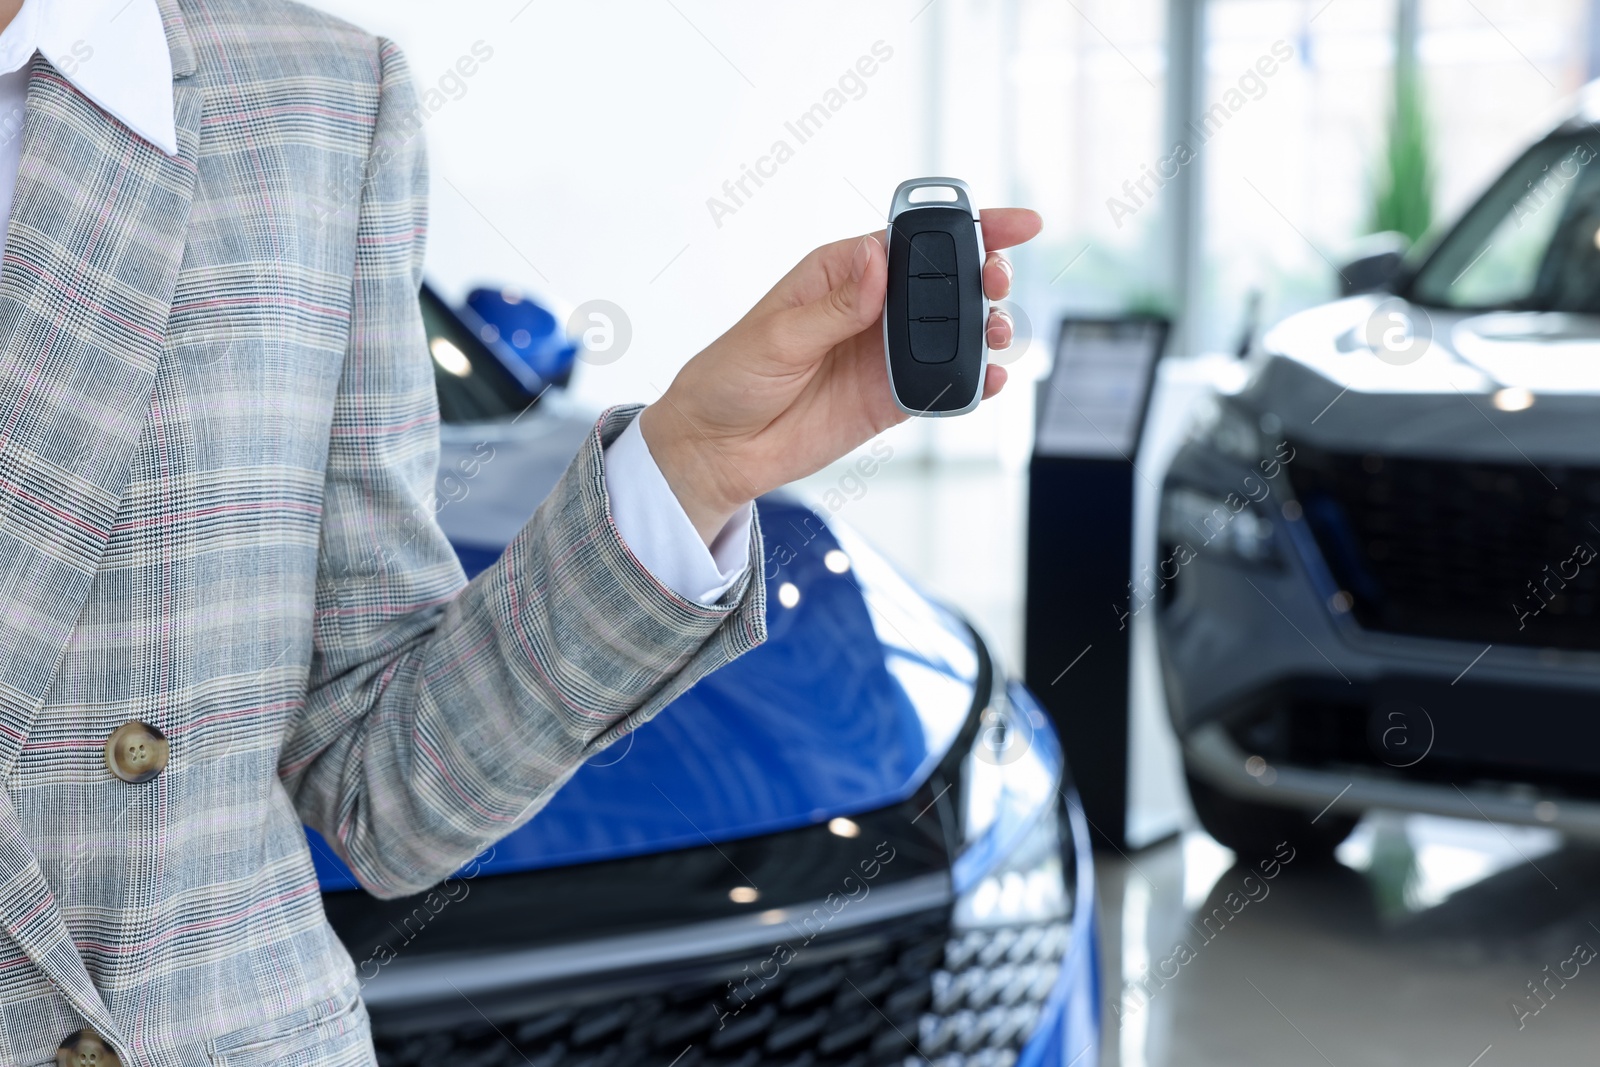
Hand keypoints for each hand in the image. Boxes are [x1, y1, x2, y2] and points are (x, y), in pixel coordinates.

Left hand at [639, 208, 1042, 542]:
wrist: (718, 448)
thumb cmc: (731, 378)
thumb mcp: (777, 335)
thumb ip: (835, 304)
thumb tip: (878, 261)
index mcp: (842, 273)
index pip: (912, 238)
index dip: (965, 224)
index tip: (1010, 224)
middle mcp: (871, 308)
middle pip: (946, 281)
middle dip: (985, 275)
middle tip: (997, 284)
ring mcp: (885, 353)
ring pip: (954, 331)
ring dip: (986, 328)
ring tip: (998, 333)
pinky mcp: (891, 397)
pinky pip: (944, 384)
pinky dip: (973, 381)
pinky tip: (990, 379)